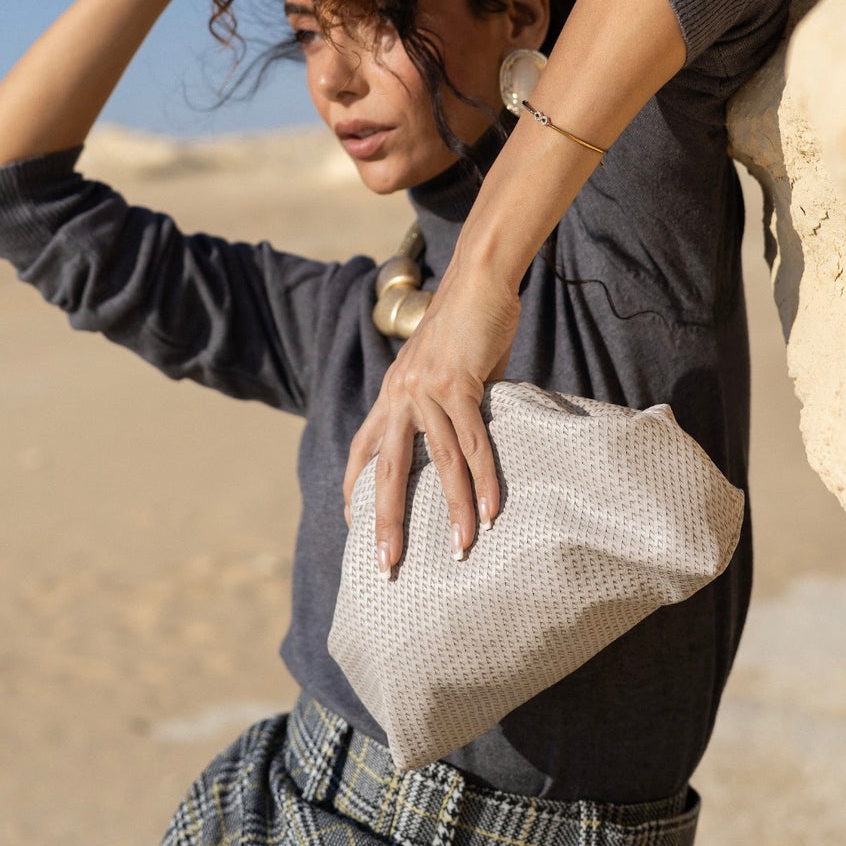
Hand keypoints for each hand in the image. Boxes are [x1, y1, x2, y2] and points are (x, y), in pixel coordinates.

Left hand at [342, 258, 519, 575]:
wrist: (477, 278)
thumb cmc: (465, 322)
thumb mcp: (442, 368)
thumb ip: (442, 403)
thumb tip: (459, 438)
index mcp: (392, 392)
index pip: (363, 449)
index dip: (355, 489)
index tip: (354, 528)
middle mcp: (400, 394)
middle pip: (387, 471)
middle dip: (386, 522)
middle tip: (389, 567)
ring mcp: (426, 390)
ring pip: (438, 464)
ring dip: (452, 511)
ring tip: (461, 551)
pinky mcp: (457, 384)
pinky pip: (472, 441)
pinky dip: (483, 479)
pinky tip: (491, 511)